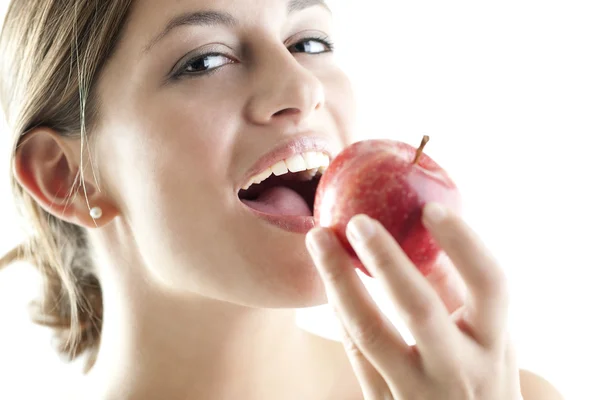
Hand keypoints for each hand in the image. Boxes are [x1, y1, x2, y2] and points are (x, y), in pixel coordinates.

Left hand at [305, 203, 521, 399]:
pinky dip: (339, 311)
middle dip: (386, 260)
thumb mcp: (489, 340)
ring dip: (339, 280)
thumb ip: (460, 293)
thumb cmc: (480, 379)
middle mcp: (459, 370)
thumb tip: (424, 230)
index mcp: (493, 344)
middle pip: (419, 309)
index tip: (429, 207)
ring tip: (318, 239)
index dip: (463, 243)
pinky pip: (354, 352)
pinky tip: (328, 281)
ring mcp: (417, 393)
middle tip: (356, 220)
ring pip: (369, 332)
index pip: (489, 286)